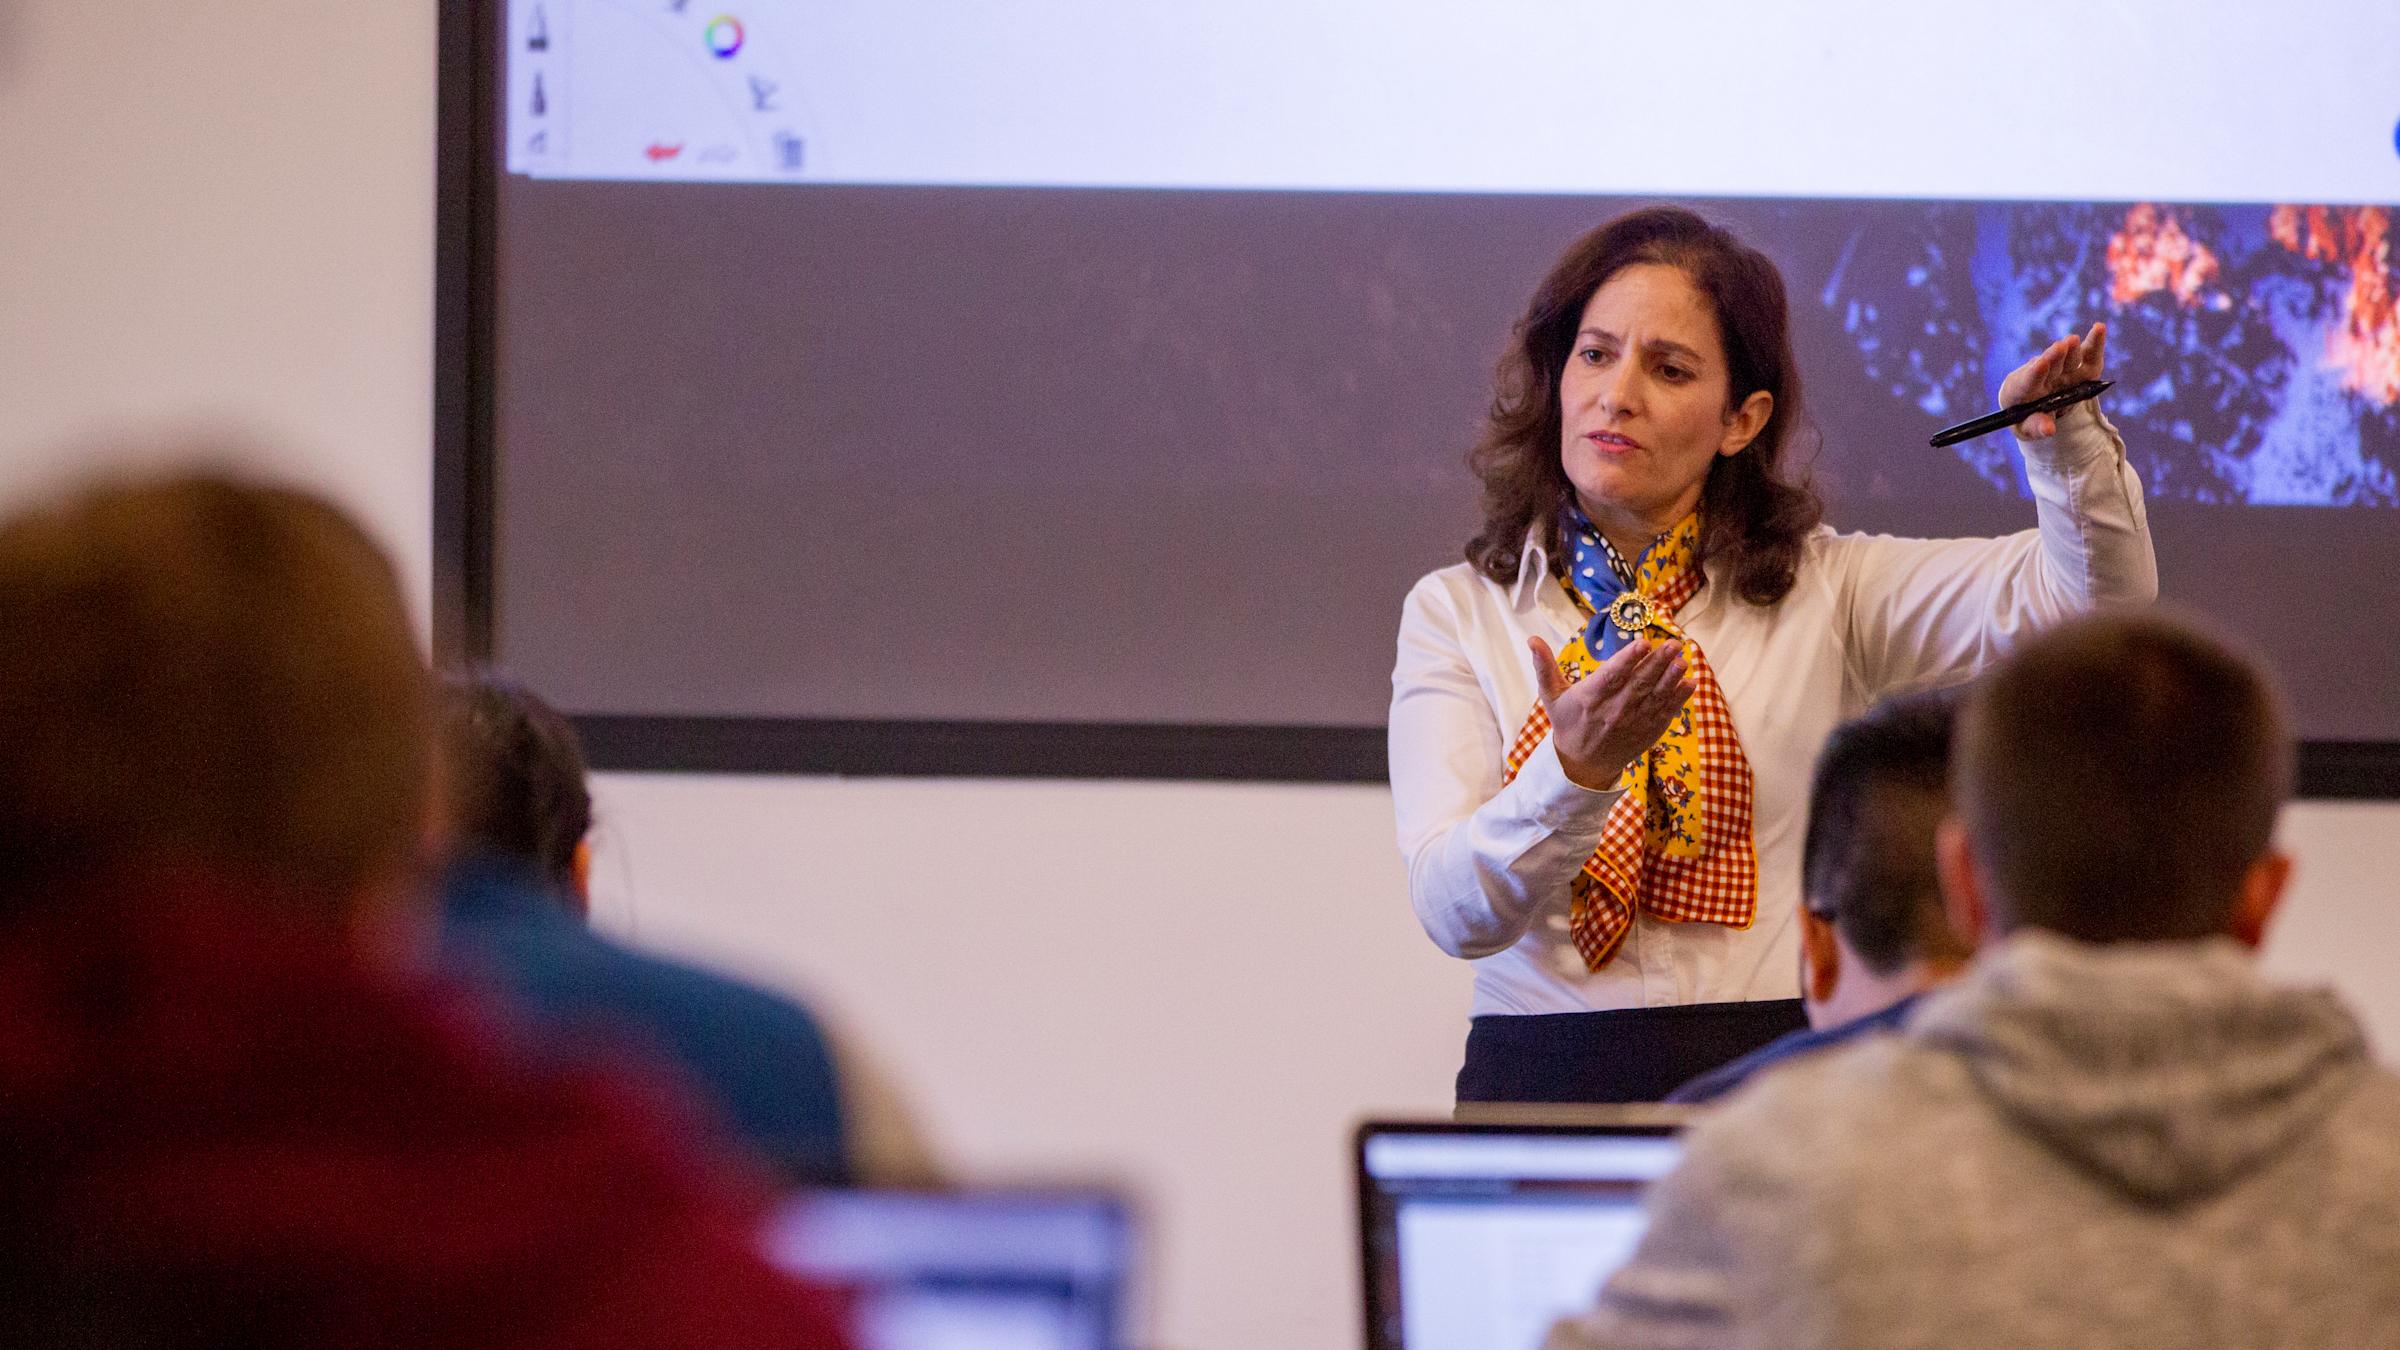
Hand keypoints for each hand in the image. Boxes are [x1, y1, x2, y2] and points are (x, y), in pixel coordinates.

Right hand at [1527, 634, 1694, 790]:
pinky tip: (1689, 683)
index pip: (1612, 676)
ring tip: (1682, 660)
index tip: (1643, 643)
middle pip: (1639, 684)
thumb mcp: (1552, 697)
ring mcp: (1633, 723)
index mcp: (1590, 699)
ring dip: (1671, 679)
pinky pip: (1665, 714)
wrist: (1582, 765)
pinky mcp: (1647, 732)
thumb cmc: (1568, 723)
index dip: (1628, 660)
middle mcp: (1614, 711)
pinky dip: (1678, 699)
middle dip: (1658, 663)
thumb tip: (1532, 639)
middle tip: (1673, 644)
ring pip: (1655, 698)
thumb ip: (1544, 667)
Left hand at [1995, 321, 2107, 439]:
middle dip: (2054, 358)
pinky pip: (2087, 355)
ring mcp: (2059, 369)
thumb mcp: (2027, 428)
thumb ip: (2036, 427)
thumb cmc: (2027, 418)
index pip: (2026, 381)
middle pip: (2048, 366)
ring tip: (2073, 341)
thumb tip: (2050, 429)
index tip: (2041, 364)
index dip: (2034, 373)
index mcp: (2020, 390)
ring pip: (2066, 358)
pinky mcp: (2078, 366)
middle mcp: (2040, 375)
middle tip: (2060, 347)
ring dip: (2070, 350)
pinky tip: (2100, 328)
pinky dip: (2095, 343)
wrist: (2035, 405)